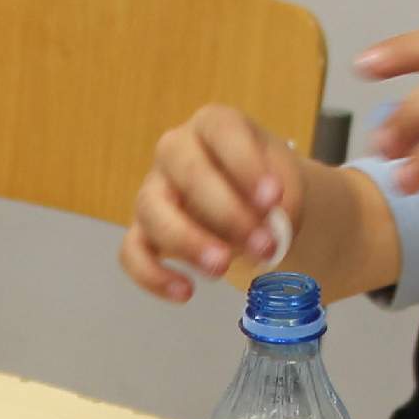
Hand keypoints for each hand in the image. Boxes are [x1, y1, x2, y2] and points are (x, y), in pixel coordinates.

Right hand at [119, 104, 303, 303]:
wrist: (251, 207)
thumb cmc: (263, 186)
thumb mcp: (287, 184)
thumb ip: (285, 201)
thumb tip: (272, 227)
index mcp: (214, 125)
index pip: (223, 132)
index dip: (246, 165)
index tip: (272, 200)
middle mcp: (175, 150)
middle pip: (188, 173)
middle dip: (227, 213)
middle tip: (262, 246)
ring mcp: (154, 189)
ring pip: (153, 210)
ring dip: (188, 242)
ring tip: (222, 269)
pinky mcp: (142, 229)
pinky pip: (132, 250)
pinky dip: (153, 275)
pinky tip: (185, 292)